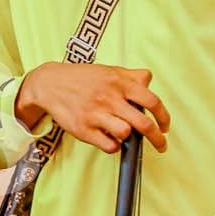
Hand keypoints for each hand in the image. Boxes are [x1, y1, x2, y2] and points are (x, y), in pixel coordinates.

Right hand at [14, 63, 168, 154]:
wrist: (49, 84)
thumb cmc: (82, 78)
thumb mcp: (109, 70)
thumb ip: (131, 75)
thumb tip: (148, 80)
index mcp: (119, 83)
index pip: (152, 101)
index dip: (164, 117)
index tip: (165, 126)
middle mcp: (109, 98)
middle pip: (143, 123)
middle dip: (157, 138)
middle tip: (160, 145)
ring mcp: (95, 114)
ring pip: (125, 133)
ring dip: (129, 137)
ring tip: (123, 133)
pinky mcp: (83, 129)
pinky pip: (108, 145)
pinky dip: (113, 145)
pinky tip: (109, 138)